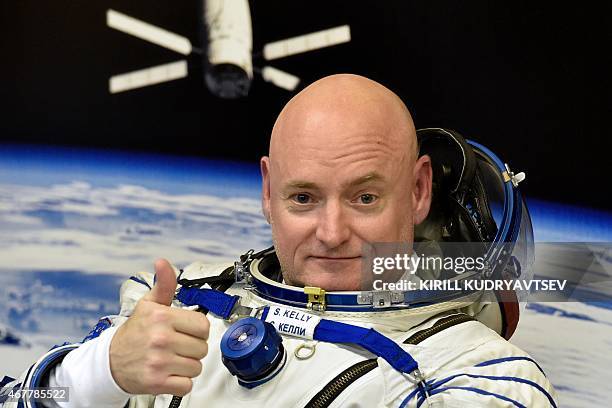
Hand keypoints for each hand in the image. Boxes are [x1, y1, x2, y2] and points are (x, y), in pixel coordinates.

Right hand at [110, 259, 209, 395]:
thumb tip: (163, 262)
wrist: (110, 362)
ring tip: (171, 359)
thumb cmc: (134, 333)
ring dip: (187, 366)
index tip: (185, 330)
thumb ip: (164, 284)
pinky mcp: (157, 382)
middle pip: (202, 348)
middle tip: (176, 346)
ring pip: (196, 367)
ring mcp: (159, 362)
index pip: (203, 325)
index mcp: (162, 317)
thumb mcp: (149, 305)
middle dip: (192, 348)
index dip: (196, 330)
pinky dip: (180, 382)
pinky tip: (169, 373)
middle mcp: (161, 339)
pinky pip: (187, 385)